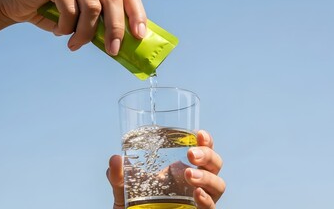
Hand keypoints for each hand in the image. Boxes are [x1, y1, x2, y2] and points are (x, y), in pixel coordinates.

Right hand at [0, 0, 146, 54]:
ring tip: (75, 45)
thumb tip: (121, 44)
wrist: (14, 1)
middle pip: (113, 0)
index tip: (140, 36)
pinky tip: (59, 32)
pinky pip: (70, 9)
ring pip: (92, 7)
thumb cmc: (51, 10)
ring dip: (86, 33)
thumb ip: (100, 22)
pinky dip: (66, 27)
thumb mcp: (81, 15)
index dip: (137, 14)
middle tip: (113, 51)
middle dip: (116, 29)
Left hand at [106, 130, 225, 208]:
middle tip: (191, 154)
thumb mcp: (124, 188)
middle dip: (207, 155)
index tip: (198, 133)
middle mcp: (195, 182)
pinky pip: (211, 207)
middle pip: (215, 164)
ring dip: (207, 177)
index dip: (206, 141)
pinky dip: (207, 200)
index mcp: (182, 168)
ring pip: (218, 185)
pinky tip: (197, 193)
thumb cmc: (133, 204)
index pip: (203, 149)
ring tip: (190, 174)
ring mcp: (199, 199)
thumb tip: (115, 159)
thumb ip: (118, 175)